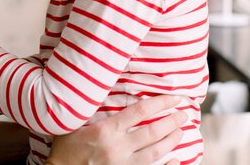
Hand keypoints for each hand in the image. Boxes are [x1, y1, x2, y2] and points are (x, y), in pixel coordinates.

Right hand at [45, 96, 186, 164]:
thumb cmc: (66, 147)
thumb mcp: (75, 123)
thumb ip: (93, 111)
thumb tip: (108, 92)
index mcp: (106, 130)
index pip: (139, 112)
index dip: (160, 103)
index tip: (174, 97)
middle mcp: (118, 147)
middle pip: (152, 132)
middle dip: (171, 121)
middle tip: (184, 114)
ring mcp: (123, 163)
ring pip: (155, 152)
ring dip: (171, 140)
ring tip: (181, 131)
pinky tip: (176, 160)